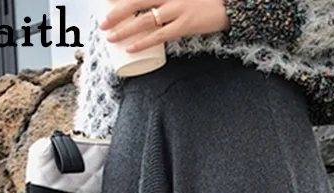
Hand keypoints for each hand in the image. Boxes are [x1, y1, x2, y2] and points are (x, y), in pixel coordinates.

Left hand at [101, 0, 231, 53]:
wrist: (230, 3)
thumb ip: (166, 0)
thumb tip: (152, 12)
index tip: (106, 3)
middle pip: (136, 2)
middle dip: (116, 13)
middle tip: (102, 23)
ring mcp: (177, 9)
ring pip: (144, 20)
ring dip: (125, 29)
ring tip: (110, 36)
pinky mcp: (185, 24)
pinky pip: (159, 35)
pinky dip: (144, 42)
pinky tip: (131, 48)